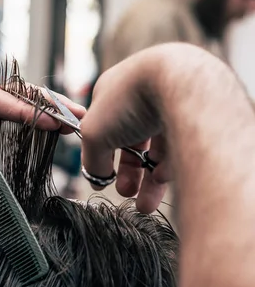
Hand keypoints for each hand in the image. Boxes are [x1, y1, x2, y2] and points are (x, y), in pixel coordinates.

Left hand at [0, 69, 85, 186]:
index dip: (27, 108)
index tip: (51, 120)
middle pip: (17, 95)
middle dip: (49, 105)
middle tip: (77, 115)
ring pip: (21, 105)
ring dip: (50, 112)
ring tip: (77, 120)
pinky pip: (15, 118)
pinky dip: (37, 122)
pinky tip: (57, 128)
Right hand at [81, 48, 172, 212]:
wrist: (184, 82)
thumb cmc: (131, 98)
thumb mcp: (94, 134)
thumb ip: (91, 159)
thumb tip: (96, 178)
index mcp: (113, 92)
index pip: (104, 128)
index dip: (102, 155)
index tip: (103, 178)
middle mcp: (142, 96)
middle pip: (132, 142)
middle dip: (128, 173)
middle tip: (126, 193)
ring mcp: (170, 103)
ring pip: (157, 148)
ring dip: (149, 179)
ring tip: (145, 204)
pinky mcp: (195, 114)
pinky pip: (179, 145)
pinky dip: (170, 165)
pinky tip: (163, 179)